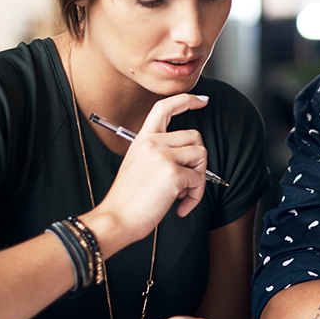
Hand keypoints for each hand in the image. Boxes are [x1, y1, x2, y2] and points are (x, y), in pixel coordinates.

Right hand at [89, 94, 210, 250]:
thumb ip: (160, 153)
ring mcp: (163, 156)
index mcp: (143, 138)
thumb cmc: (128, 199)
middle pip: (195, 137)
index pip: (165, 107)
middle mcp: (152, 142)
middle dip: (197, 161)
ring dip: (198, 178)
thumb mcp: (139, 164)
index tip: (202, 100)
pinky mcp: (173, 173)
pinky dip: (195, 196)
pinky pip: (199, 179)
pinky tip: (180, 207)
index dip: (186, 100)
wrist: (117, 218)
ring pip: (201, 155)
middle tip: (186, 182)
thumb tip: (190, 154)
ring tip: (182, 194)